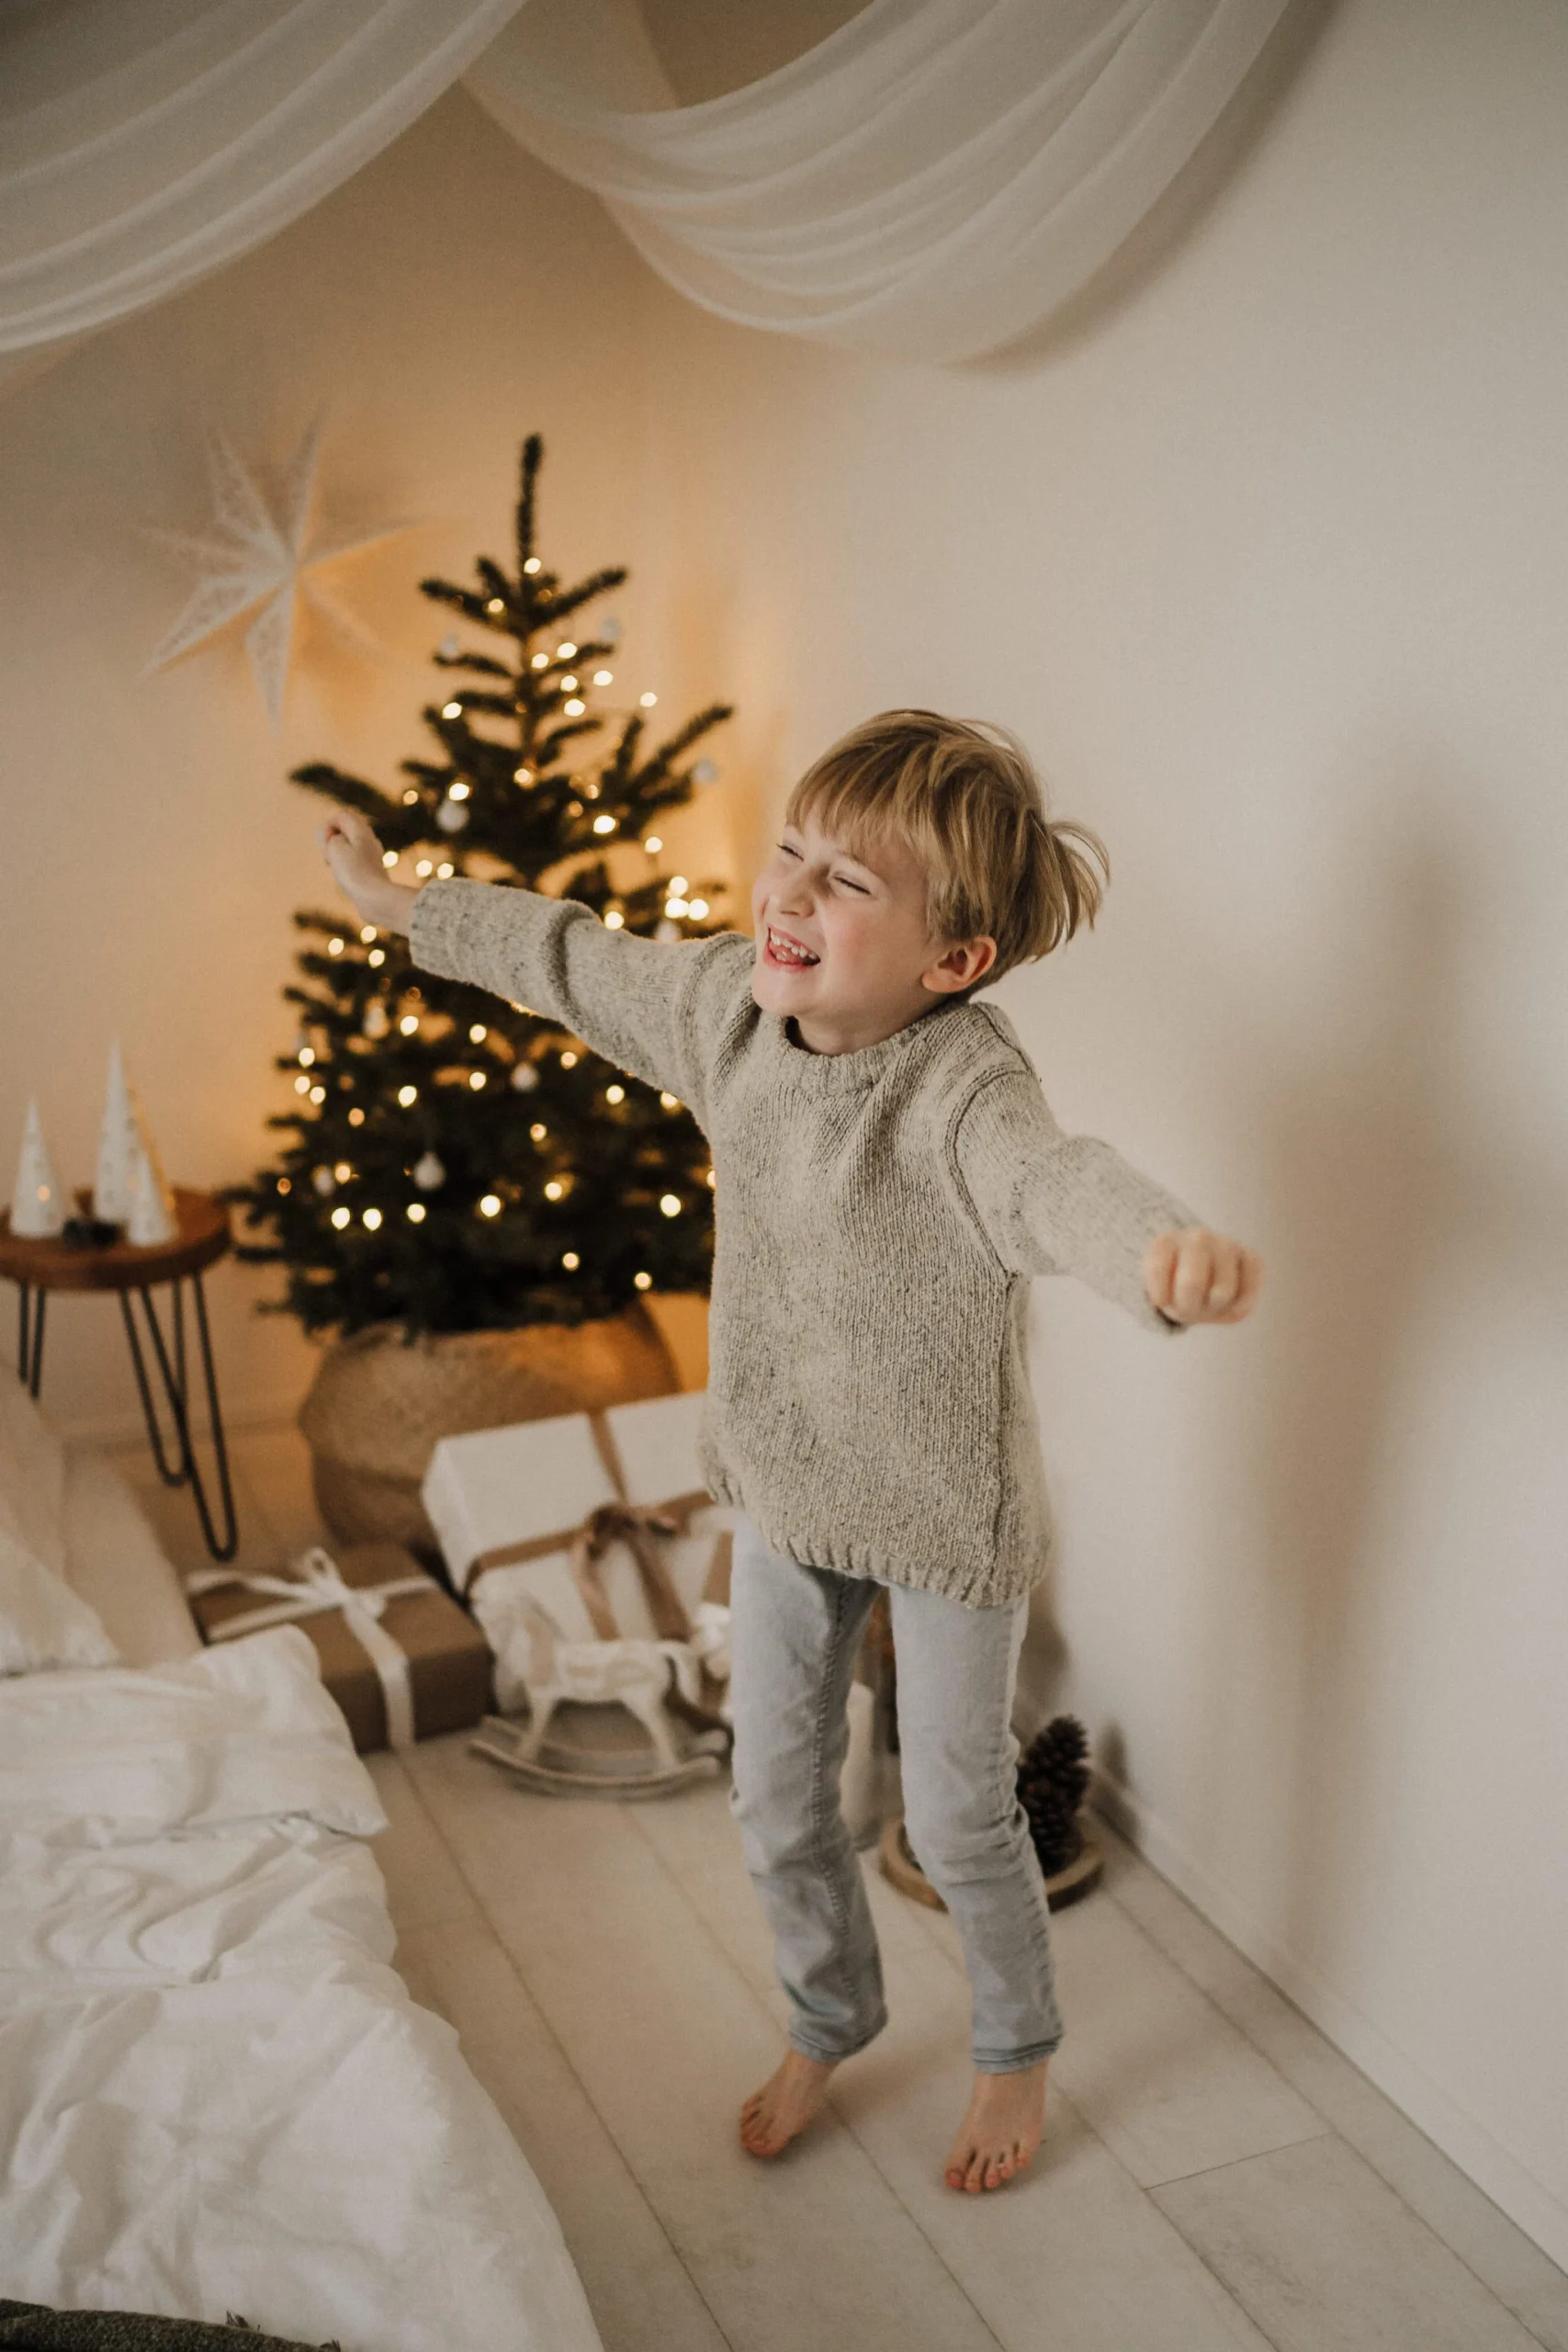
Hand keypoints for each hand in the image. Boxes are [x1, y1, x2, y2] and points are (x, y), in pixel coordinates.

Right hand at [319, 807, 418, 933]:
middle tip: (330, 857)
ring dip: (337, 857)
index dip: (328, 827)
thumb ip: (331, 838)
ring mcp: (372, 857)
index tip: (327, 843)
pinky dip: (345, 869)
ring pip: (348, 849)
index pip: (341, 816)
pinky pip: (353, 864)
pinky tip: (346, 880)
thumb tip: (335, 843)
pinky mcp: (371, 872)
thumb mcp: (335, 848)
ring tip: (338, 869)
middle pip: (344, 832)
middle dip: (331, 843)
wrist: (376, 899)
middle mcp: (369, 841)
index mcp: (362, 830)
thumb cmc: (355, 872)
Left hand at [1143, 1227, 1263, 1325]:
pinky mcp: (1252, 1258)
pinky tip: (1229, 1301)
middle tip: (1188, 1307)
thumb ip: (1165, 1296)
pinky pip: (1249, 1291)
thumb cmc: (1175, 1291)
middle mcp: (1197, 1237)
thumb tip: (1211, 1293)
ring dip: (1214, 1308)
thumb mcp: (1159, 1295)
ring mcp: (1226, 1244)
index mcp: (1166, 1242)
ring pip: (1222, 1292)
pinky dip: (1238, 1306)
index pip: (1157, 1270)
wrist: (1198, 1283)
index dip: (1160, 1298)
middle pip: (1192, 1283)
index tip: (1161, 1300)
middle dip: (1189, 1306)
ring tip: (1207, 1301)